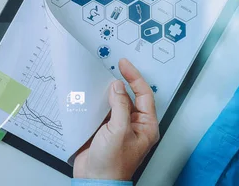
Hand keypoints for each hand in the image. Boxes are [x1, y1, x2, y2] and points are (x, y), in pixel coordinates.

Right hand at [73, 58, 159, 180]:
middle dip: (122, 82)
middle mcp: (134, 125)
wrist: (94, 180)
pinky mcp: (105, 129)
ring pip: (116, 102)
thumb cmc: (112, 165)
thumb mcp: (119, 131)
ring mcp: (119, 127)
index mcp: (146, 126)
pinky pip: (104, 110)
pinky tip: (92, 95)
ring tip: (101, 80)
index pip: (144, 95)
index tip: (124, 65)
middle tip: (113, 67)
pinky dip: (98, 101)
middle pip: (130, 96)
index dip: (135, 77)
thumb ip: (120, 106)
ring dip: (108, 92)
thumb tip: (118, 87)